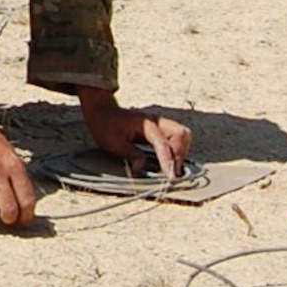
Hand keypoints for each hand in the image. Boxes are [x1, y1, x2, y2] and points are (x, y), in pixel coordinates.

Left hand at [78, 87, 192, 178]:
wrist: (103, 111)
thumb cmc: (105, 125)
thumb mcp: (112, 143)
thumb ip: (130, 154)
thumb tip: (141, 169)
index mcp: (144, 124)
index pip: (162, 143)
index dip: (167, 160)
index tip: (171, 176)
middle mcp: (156, 121)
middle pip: (181, 134)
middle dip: (180, 154)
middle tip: (173, 172)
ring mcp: (160, 123)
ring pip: (183, 135)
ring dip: (181, 152)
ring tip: (173, 168)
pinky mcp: (161, 128)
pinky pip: (178, 137)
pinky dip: (178, 149)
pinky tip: (171, 161)